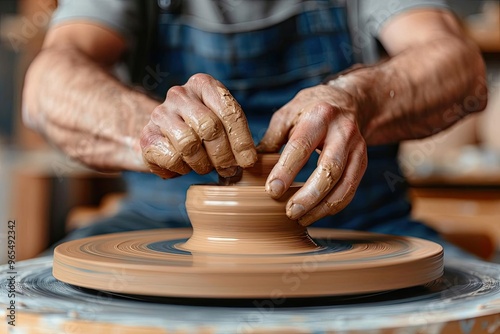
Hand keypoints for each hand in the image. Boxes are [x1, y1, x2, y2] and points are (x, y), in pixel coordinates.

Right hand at [140, 73, 256, 178]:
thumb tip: (249, 161)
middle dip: (223, 155)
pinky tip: (185, 166)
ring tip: (206, 167)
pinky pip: (172, 158)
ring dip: (203, 164)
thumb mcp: (222, 124)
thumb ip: (237, 135)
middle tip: (229, 169)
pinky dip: (183, 169)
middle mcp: (179, 93)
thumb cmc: (200, 132)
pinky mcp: (147, 136)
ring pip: (189, 144)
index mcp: (203, 84)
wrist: (163, 138)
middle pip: (209, 127)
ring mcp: (160, 113)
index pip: (228, 110)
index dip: (241, 140)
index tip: (249, 161)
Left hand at [258, 83, 367, 225]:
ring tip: (300, 219)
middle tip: (290, 213)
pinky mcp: (362, 162)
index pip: (301, 147)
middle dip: (309, 195)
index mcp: (319, 116)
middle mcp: (342, 131)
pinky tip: (315, 213)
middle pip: (330, 169)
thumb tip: (250, 166)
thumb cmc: (310, 110)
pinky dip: (333, 206)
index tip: (272, 191)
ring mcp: (357, 148)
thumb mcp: (287, 114)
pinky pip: (350, 189)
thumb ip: (271, 139)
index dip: (286, 171)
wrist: (348, 102)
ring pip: (344, 184)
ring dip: (322, 207)